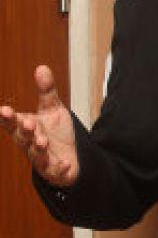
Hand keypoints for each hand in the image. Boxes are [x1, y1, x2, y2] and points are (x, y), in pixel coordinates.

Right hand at [0, 65, 78, 186]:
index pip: (13, 123)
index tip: (4, 110)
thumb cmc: (55, 133)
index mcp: (26, 129)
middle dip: (25, 131)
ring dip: (38, 148)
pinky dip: (59, 168)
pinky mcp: (55, 170)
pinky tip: (64, 164)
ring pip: (36, 155)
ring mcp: (42, 159)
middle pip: (23, 138)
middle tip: (27, 122)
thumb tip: (41, 67)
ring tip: (42, 141)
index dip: (8, 118)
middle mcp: (30, 144)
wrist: (71, 156)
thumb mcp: (53, 110)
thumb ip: (46, 92)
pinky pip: (56, 170)